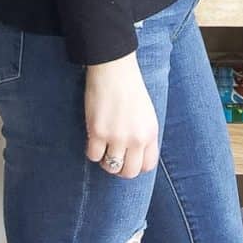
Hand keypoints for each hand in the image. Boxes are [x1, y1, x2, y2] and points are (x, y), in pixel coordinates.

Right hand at [85, 55, 159, 180]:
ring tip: (103, 148)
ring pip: (110, 167)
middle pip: (129, 172)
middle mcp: (136, 139)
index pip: (147, 166)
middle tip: (113, 158)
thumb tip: (135, 155)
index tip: (128, 160)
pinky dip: (92, 151)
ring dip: (105, 160)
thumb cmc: (130, 89)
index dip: (136, 166)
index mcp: (150, 133)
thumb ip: (144, 136)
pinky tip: (93, 140)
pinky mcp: (97, 132)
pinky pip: (93, 156)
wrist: (114, 70)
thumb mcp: (146, 115)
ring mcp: (116, 137)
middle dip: (121, 169)